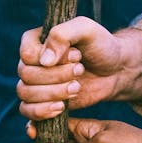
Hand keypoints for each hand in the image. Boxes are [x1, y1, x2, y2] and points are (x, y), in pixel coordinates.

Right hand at [17, 18, 141, 119]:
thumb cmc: (101, 46)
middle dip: (56, 76)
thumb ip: (63, 35)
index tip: (77, 55)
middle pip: (26, 75)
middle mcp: (31, 61)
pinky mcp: (42, 101)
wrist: (115, 70)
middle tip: (81, 71)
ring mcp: (35, 83)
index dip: (52, 59)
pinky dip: (40, 113)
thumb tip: (44, 61)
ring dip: (53, 93)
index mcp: (36, 40)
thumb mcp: (87, 30)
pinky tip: (61, 108)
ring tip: (77, 88)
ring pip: (26, 93)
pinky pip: (26, 111)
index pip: (27, 54)